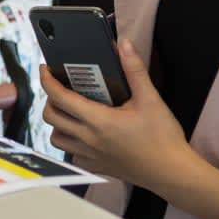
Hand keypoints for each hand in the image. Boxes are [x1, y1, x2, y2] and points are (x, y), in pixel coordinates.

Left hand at [40, 41, 191, 189]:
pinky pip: (72, 155)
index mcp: (98, 120)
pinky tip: (84, 135)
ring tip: (70, 112)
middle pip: (51, 117)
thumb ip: (134, 70)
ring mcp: (90, 155)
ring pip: (56, 139)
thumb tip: (123, 45)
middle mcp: (88, 139)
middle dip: (49, 100)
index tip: (45, 69)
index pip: (59, 97)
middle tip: (60, 89)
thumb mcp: (151, 99)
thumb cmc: (163, 138)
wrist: (172, 172)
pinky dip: (71, 144)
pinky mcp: (97, 167)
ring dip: (57, 124)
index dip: (47, 81)